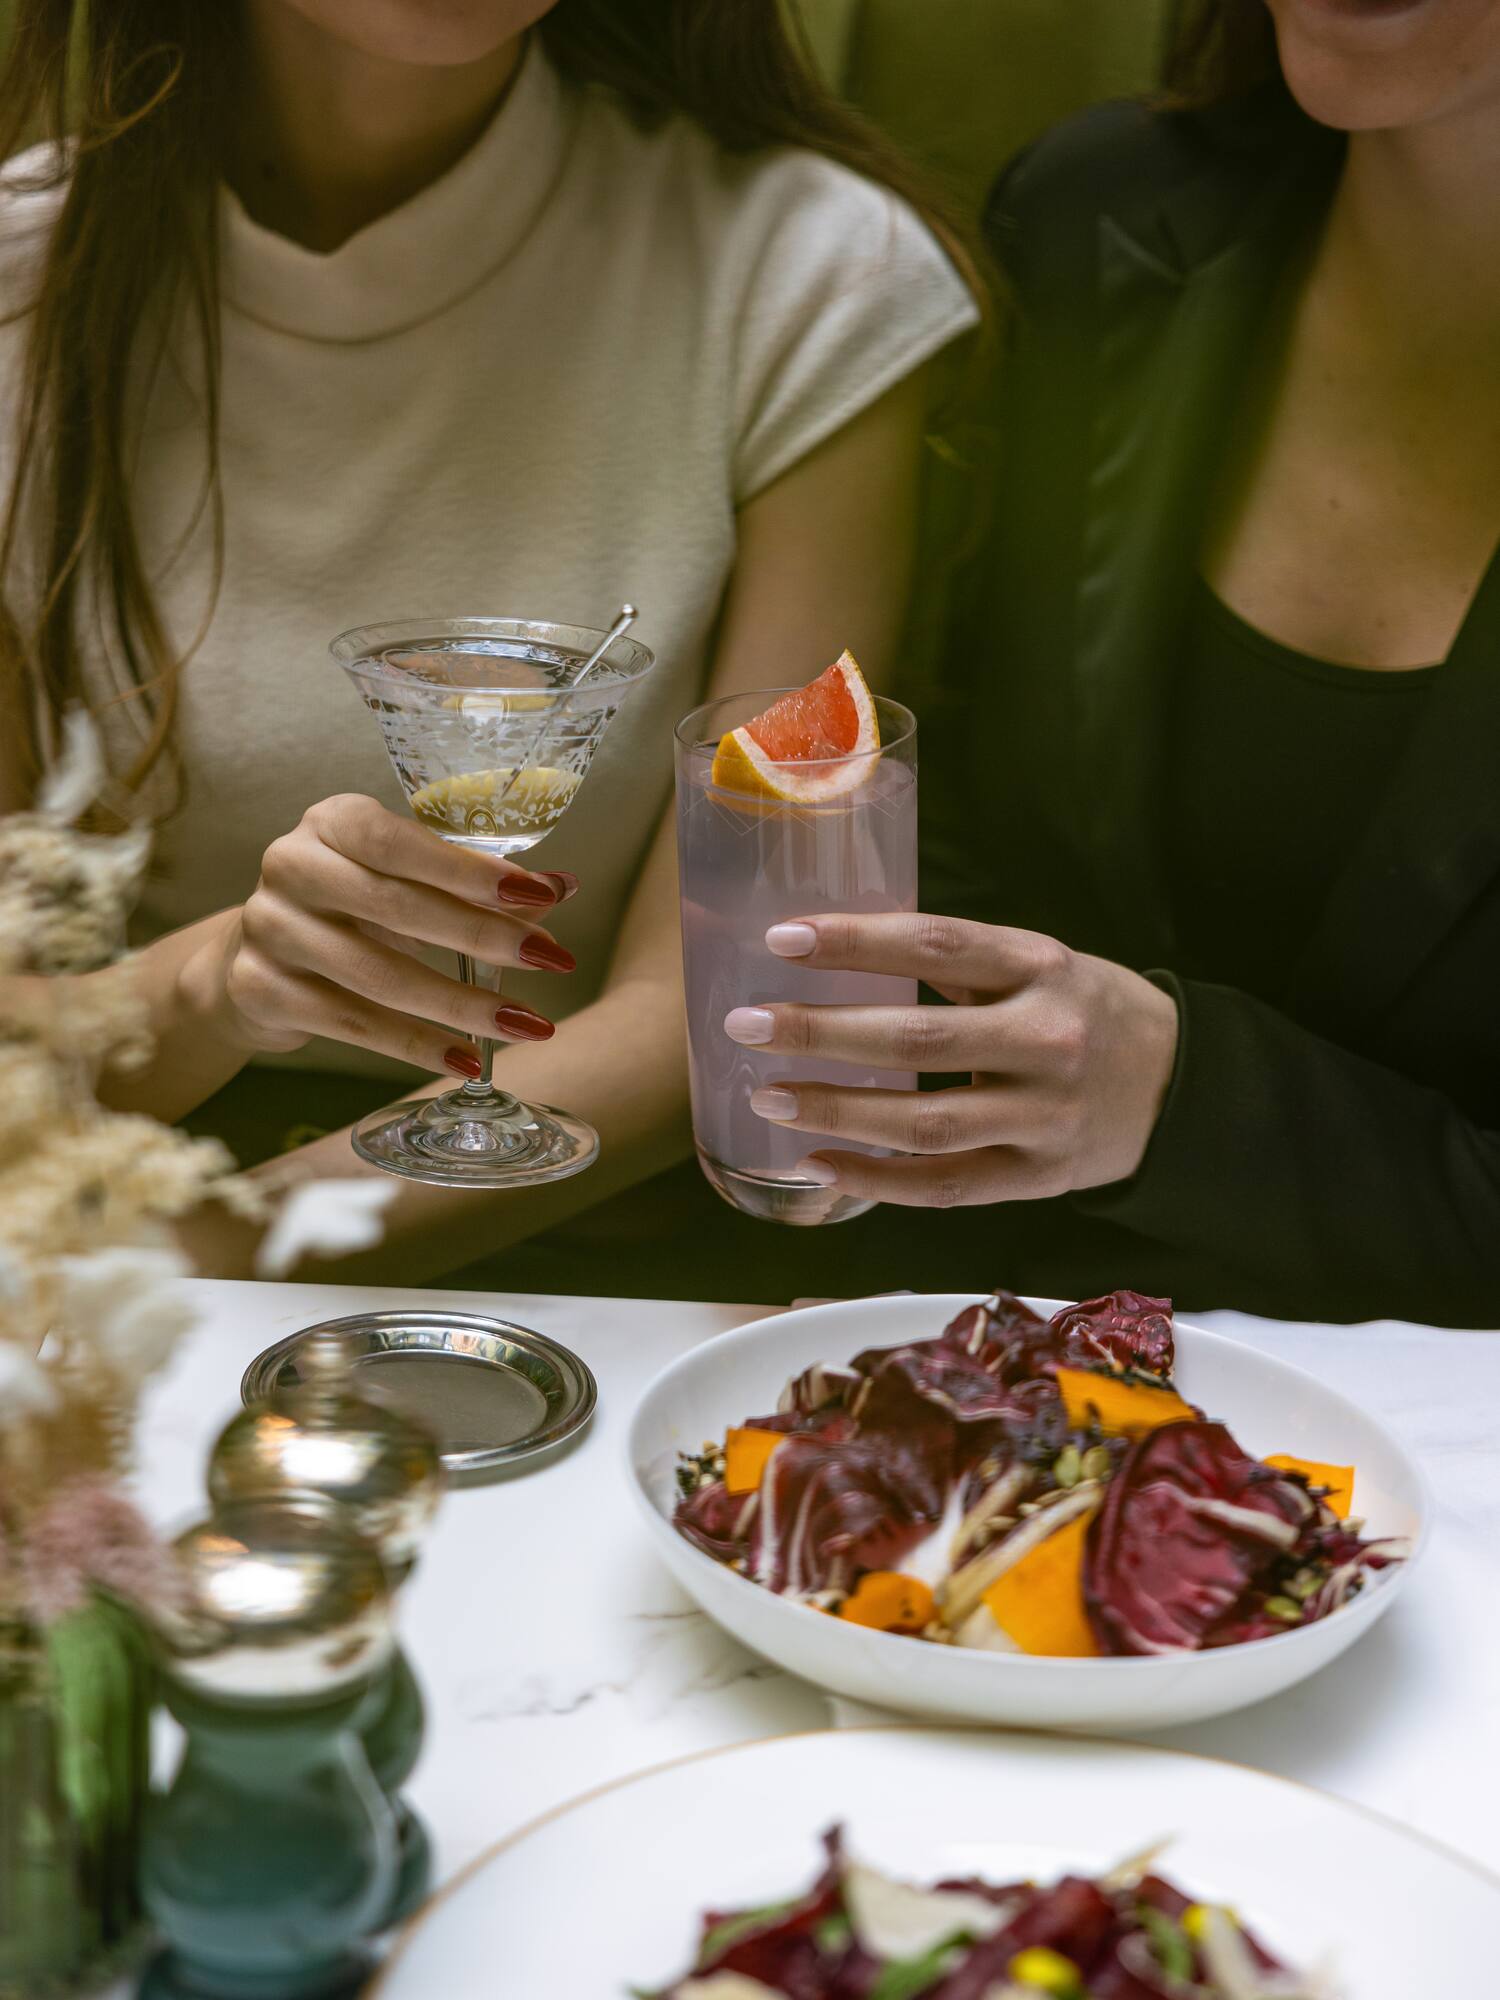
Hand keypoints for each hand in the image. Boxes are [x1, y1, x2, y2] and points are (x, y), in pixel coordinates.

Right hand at [180, 794, 580, 1075]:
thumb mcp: (404, 879)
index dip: (469, 872)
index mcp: (330, 822)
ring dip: (462, 1005)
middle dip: (484, 937)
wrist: (255, 955)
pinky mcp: (261, 990)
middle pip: (395, 907)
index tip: (539, 897)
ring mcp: (271, 931)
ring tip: (526, 1024)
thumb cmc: (350, 905)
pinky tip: (466, 1060)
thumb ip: (474, 882)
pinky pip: (353, 1025)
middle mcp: (291, 867)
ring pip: (379, 976)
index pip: (400, 841)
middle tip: (554, 961)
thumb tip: (562, 886)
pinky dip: (417, 1046)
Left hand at [724, 913, 1178, 1207]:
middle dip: (821, 1033)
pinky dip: (875, 1181)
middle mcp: (1046, 1040)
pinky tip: (818, 1167)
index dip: (856, 941)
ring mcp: (1043, 1118)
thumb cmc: (1087, 1012)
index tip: (782, 938)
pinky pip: (944, 1186)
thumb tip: (839, 952)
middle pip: (917, 1041)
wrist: (1182, 1088)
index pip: (936, 944)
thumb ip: (959, 963)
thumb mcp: (1041, 963)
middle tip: (747, 1025)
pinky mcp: (1038, 1178)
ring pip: (923, 1124)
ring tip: (768, 1098)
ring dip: (836, 1112)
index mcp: (1042, 967)